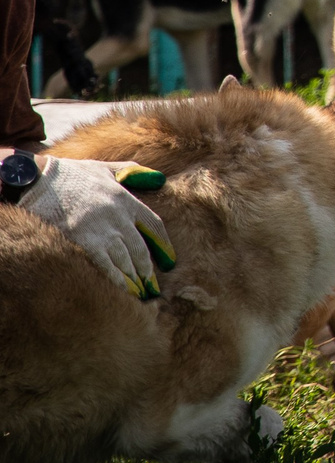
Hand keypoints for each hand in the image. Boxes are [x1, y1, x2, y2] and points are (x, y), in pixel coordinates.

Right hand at [22, 156, 177, 297]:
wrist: (39, 180)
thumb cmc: (70, 174)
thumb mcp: (104, 168)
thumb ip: (131, 172)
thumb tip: (158, 178)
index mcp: (127, 200)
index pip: (154, 226)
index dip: (163, 245)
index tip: (169, 260)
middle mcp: (120, 218)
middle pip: (140, 249)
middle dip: (147, 270)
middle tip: (152, 287)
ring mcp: (103, 231)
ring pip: (125, 261)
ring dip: (134, 280)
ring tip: (139, 294)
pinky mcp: (84, 243)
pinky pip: (106, 267)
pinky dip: (115, 281)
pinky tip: (121, 292)